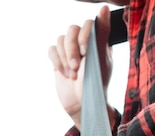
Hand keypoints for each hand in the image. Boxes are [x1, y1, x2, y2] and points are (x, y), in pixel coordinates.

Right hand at [47, 5, 113, 128]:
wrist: (82, 106)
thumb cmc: (96, 85)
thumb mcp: (100, 58)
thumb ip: (102, 33)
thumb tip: (103, 7)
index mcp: (98, 42)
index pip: (87, 24)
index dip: (84, 36)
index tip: (86, 53)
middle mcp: (84, 44)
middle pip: (71, 30)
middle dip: (71, 50)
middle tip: (76, 68)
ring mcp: (70, 52)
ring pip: (60, 40)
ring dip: (64, 58)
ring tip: (72, 75)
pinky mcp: (58, 60)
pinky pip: (51, 50)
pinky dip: (56, 61)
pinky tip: (63, 73)